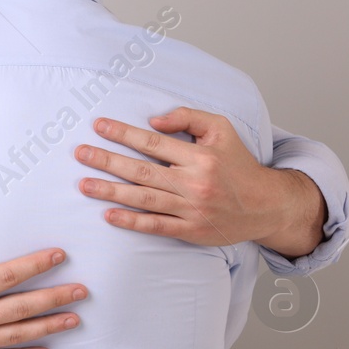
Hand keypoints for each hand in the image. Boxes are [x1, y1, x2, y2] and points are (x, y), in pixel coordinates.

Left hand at [75, 107, 326, 254]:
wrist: (267, 206)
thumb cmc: (238, 164)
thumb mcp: (221, 130)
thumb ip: (189, 118)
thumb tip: (153, 120)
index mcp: (200, 157)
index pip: (153, 143)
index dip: (124, 133)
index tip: (99, 126)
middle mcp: (194, 183)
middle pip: (142, 171)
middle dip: (108, 161)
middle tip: (80, 153)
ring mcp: (192, 209)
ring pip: (144, 199)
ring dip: (111, 192)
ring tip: (84, 184)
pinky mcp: (190, 231)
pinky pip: (156, 226)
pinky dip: (131, 222)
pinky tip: (109, 216)